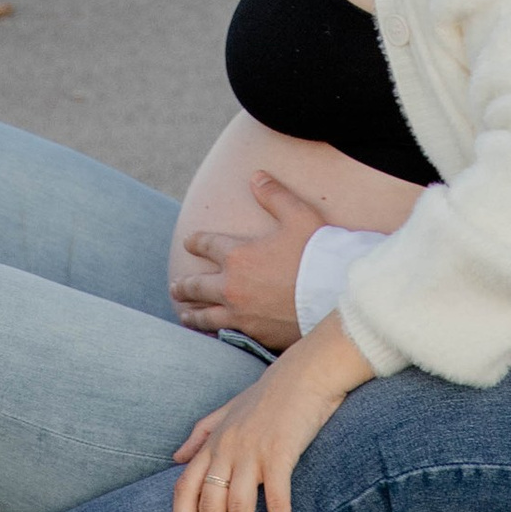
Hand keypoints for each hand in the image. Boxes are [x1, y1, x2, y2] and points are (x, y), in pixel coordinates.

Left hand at [168, 168, 331, 349]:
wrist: (335, 296)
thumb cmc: (316, 253)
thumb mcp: (297, 215)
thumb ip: (274, 195)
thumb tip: (256, 176)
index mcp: (238, 255)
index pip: (207, 245)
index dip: (196, 242)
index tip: (189, 242)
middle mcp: (232, 286)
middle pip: (197, 285)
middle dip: (184, 285)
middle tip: (175, 287)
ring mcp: (241, 313)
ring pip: (206, 315)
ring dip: (192, 313)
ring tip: (184, 314)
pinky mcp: (254, 334)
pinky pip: (226, 335)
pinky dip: (215, 334)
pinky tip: (214, 336)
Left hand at [170, 318, 372, 511]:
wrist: (309, 369)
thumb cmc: (271, 393)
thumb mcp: (228, 409)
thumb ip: (201, 434)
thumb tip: (175, 457)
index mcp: (213, 442)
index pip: (184, 490)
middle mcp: (226, 448)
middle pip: (209, 507)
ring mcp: (252, 450)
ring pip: (238, 510)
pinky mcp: (281, 452)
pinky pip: (276, 499)